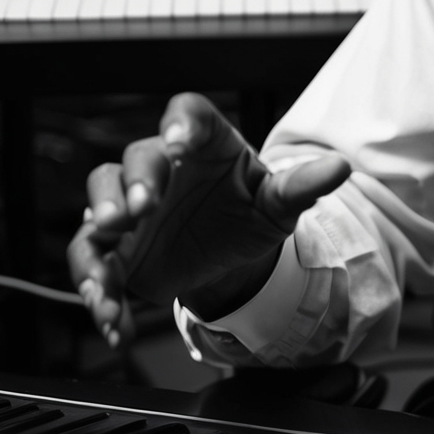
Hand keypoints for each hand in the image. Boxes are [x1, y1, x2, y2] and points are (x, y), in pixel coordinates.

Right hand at [66, 92, 350, 345]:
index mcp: (206, 144)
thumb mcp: (278, 204)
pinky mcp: (114, 244)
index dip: (181, 121)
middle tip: (139, 211)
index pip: (189, 113)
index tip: (180, 141)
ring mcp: (132, 204)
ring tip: (111, 258)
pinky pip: (91, 256)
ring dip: (101, 223)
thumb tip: (341, 168)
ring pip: (101, 196)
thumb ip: (302, 186)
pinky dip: (98, 288)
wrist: (229, 262)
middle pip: (137, 156)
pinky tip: (116, 319)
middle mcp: (163, 167)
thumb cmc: (251, 215)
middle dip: (133, 182)